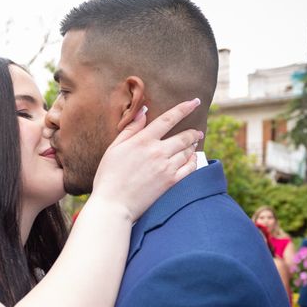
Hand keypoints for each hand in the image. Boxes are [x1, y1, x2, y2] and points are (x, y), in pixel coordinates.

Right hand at [91, 99, 202, 221]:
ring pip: (187, 151)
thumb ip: (130, 129)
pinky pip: (190, 168)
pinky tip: (193, 159)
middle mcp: (157, 151)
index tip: (195, 102)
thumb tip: (142, 111)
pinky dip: (193, 161)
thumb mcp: (114, 148)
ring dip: (192, 146)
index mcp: (143, 140)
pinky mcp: (171, 182)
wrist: (113, 204)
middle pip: (183, 136)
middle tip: (198, 131)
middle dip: (193, 132)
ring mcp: (166, 167)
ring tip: (194, 144)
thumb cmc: (108, 176)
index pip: (168, 119)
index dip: (184, 108)